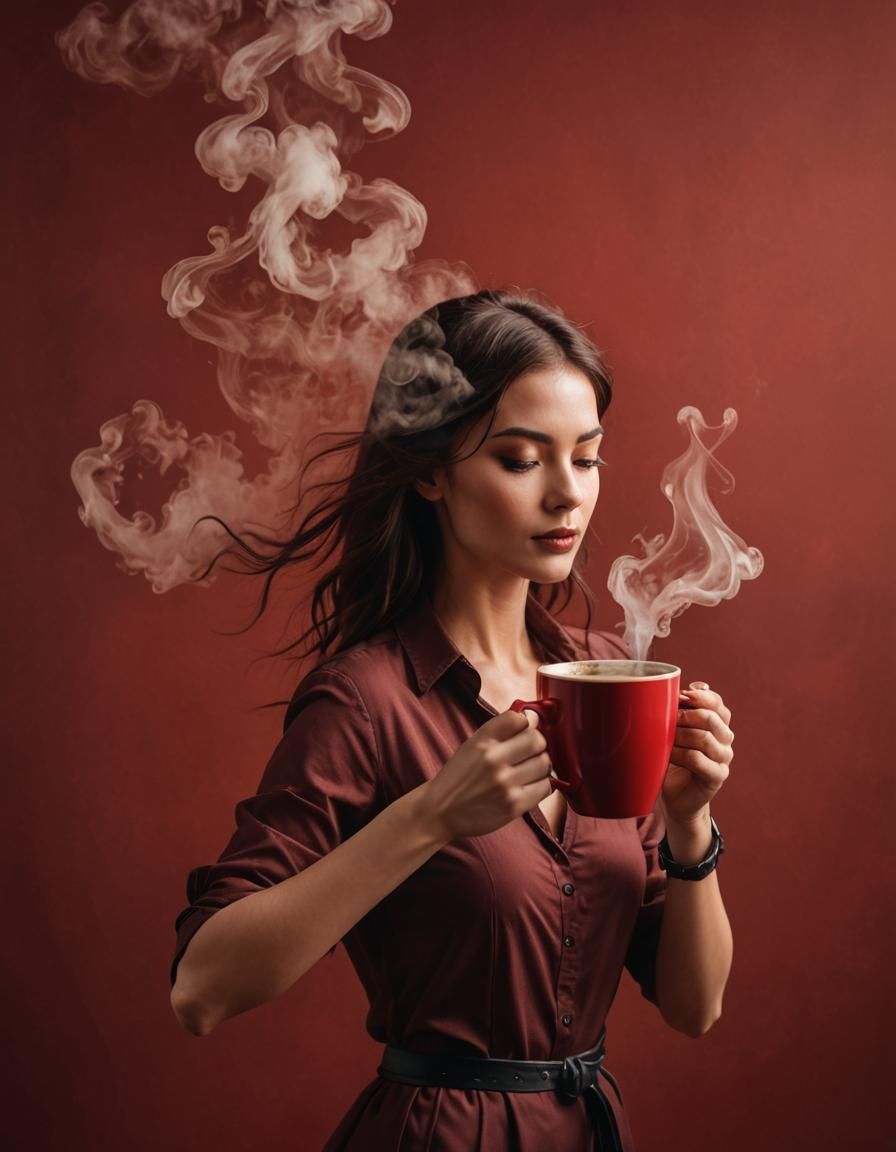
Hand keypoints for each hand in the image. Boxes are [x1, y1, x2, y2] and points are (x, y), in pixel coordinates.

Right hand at [419, 709, 552, 841]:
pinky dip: (541, 785)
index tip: (521, 734)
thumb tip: (530, 718)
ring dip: (540, 766)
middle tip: (529, 755)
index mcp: (481, 741)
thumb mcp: (471, 746)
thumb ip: (499, 731)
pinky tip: (529, 786)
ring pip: (544, 764)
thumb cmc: (458, 777)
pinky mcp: (513, 805)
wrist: (439, 812)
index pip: (518, 719)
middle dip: (537, 746)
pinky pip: (545, 787)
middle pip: (537, 741)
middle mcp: (493, 759)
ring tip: (528, 772)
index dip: (525, 725)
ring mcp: (504, 783)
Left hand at [661, 681, 733, 833]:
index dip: (699, 697)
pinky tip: (667, 754)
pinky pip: (698, 760)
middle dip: (686, 715)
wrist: (675, 797)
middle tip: (667, 719)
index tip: (680, 696)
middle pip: (712, 718)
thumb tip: (683, 689)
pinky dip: (679, 754)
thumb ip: (679, 712)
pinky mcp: (717, 776)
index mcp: (718, 724)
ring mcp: (723, 758)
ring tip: (664, 738)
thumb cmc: (672, 759)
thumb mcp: (673, 732)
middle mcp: (725, 739)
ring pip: (705, 738)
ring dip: (680, 735)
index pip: (717, 703)